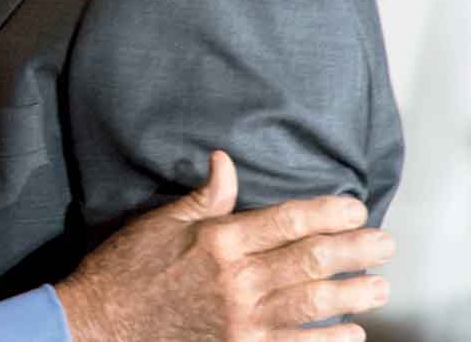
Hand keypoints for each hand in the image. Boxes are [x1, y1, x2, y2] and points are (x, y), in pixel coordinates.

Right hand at [53, 151, 393, 341]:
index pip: (286, 221)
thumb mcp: (159, 223)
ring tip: (379, 286)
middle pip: (309, 260)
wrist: (99, 323)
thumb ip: (204, 197)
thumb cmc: (126, 269)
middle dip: (354, 250)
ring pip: (312, 303)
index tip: (355, 208)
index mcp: (217, 241)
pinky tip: (351, 332)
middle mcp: (235, 279)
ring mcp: (240, 319)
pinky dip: (328, 340)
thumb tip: (224, 160)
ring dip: (352, 293)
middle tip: (385, 243)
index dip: (327, 213)